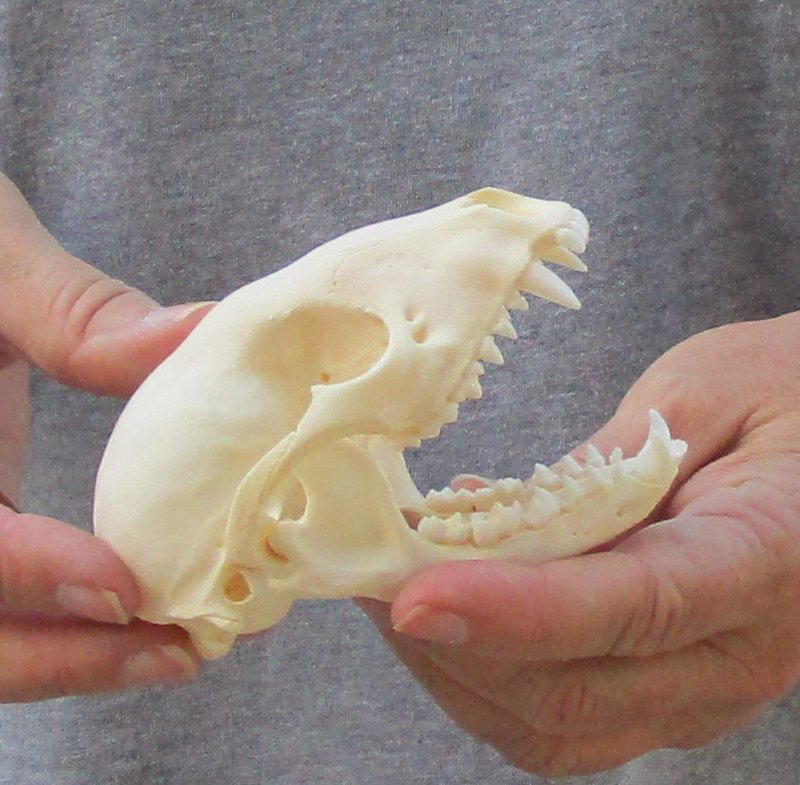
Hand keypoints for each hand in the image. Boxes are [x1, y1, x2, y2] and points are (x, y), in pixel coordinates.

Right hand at [0, 173, 211, 700]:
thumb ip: (76, 312)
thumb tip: (199, 336)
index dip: (33, 577)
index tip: (126, 590)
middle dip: (66, 656)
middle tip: (180, 654)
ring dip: (73, 654)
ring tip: (174, 651)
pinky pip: (0, 598)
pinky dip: (63, 622)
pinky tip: (134, 611)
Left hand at [364, 312, 799, 775]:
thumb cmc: (782, 393)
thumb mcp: (698, 395)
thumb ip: (604, 470)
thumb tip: (495, 525)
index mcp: (765, 555)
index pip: (636, 605)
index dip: (520, 612)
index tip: (416, 598)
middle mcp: (741, 651)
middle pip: (577, 690)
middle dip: (454, 644)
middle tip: (372, 578)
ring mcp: (706, 689)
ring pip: (557, 727)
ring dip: (456, 671)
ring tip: (394, 594)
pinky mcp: (672, 693)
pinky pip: (565, 718)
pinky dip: (487, 674)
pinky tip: (451, 607)